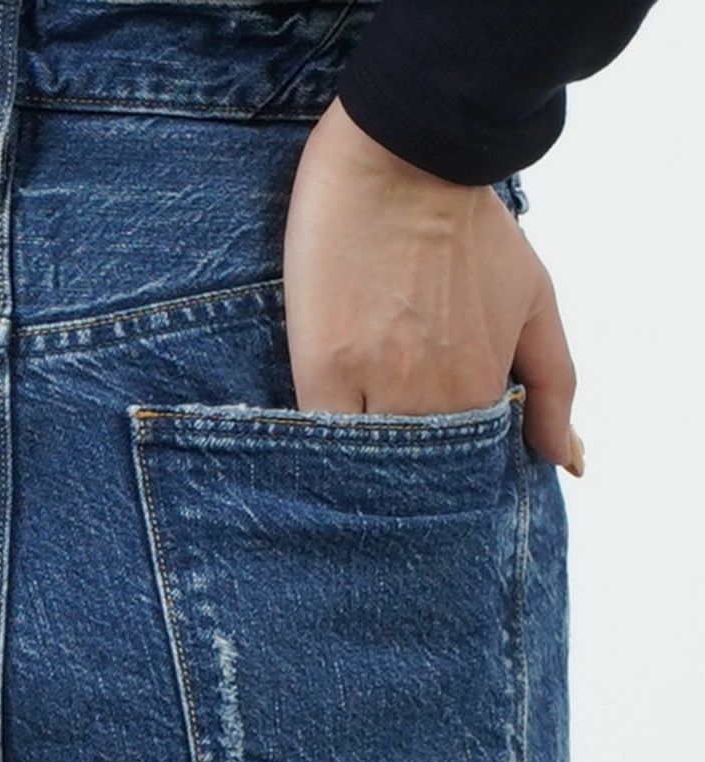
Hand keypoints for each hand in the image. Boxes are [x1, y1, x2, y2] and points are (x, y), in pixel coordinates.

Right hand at [282, 95, 583, 476]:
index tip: (429, 459)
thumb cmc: (471, 224)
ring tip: (356, 423)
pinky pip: (322, 433)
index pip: (460, 467)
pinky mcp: (323, 366)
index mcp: (482, 387)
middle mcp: (433, 397)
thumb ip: (554, 385)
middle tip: (390, 444)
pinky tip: (325, 426)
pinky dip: (324, 442)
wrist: (406, 158)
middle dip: (403, 473)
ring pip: (367, 460)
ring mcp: (377, 384)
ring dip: (363, 460)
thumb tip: (569, 462)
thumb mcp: (535, 300)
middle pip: (412, 473)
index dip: (444, 470)